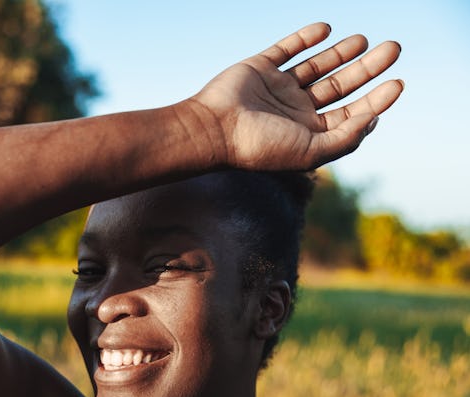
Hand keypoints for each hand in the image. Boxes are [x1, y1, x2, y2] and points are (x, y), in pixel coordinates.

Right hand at [188, 22, 402, 169]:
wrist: (213, 129)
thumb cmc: (259, 147)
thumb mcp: (311, 152)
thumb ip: (346, 138)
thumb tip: (375, 119)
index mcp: (307, 132)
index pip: (350, 114)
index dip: (376, 100)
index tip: (398, 83)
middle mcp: (295, 110)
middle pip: (340, 86)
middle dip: (368, 68)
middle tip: (393, 49)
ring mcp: (277, 87)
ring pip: (317, 65)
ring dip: (341, 52)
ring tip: (364, 40)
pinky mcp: (259, 68)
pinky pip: (286, 49)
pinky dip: (305, 38)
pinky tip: (326, 29)